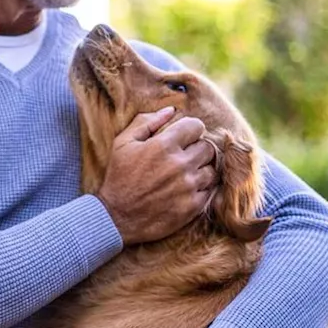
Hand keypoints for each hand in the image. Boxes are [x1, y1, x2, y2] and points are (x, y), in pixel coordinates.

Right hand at [96, 107, 217, 245]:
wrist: (116, 217)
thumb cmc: (118, 177)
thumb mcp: (123, 143)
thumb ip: (146, 122)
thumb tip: (170, 110)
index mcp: (164, 145)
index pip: (196, 126)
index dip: (190, 130)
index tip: (184, 137)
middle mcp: (180, 164)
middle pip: (208, 147)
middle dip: (197, 149)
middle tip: (184, 156)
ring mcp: (188, 186)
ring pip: (211, 169)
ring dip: (201, 169)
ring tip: (186, 174)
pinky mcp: (192, 206)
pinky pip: (210, 190)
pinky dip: (201, 188)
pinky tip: (186, 189)